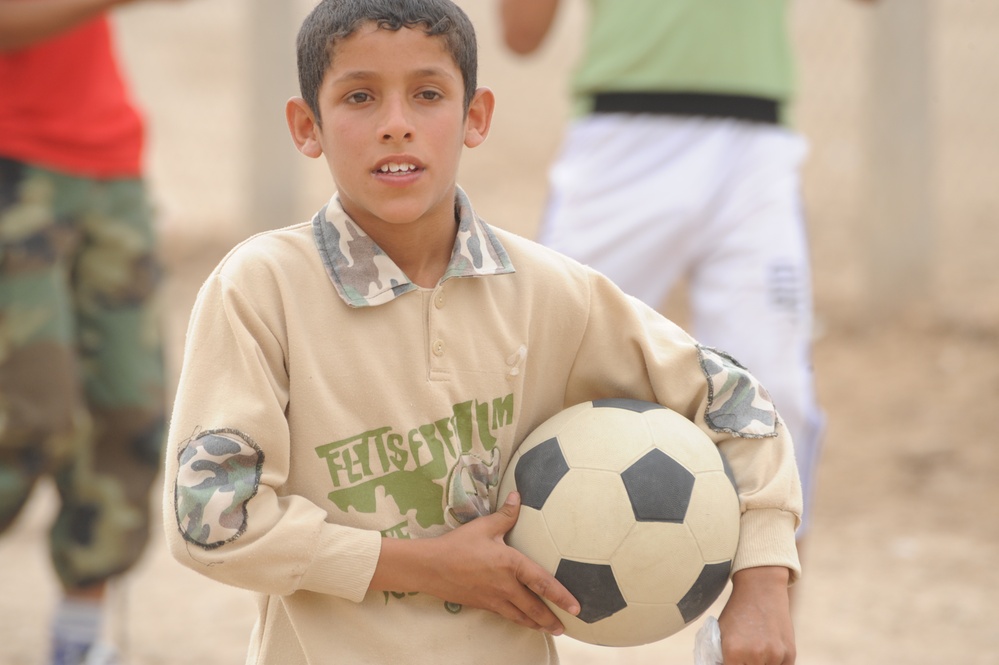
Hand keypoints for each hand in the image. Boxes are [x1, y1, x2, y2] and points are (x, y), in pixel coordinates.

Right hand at [430, 491, 580, 632]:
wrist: (430, 567)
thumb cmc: (458, 545)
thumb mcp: (484, 527)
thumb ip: (505, 514)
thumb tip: (519, 495)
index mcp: (511, 564)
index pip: (542, 582)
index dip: (561, 596)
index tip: (576, 607)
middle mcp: (506, 585)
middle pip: (534, 607)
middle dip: (551, 619)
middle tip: (566, 627)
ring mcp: (494, 598)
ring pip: (520, 616)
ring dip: (537, 624)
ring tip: (549, 630)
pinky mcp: (483, 604)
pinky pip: (506, 615)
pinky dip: (518, 620)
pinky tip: (522, 620)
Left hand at [717, 567, 794, 663]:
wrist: (762, 590)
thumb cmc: (738, 611)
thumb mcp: (721, 633)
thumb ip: (722, 655)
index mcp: (733, 651)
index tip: (731, 660)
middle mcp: (755, 655)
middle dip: (745, 664)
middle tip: (744, 655)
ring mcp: (775, 656)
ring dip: (761, 664)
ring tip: (757, 650)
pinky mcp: (790, 654)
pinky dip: (774, 663)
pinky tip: (769, 652)